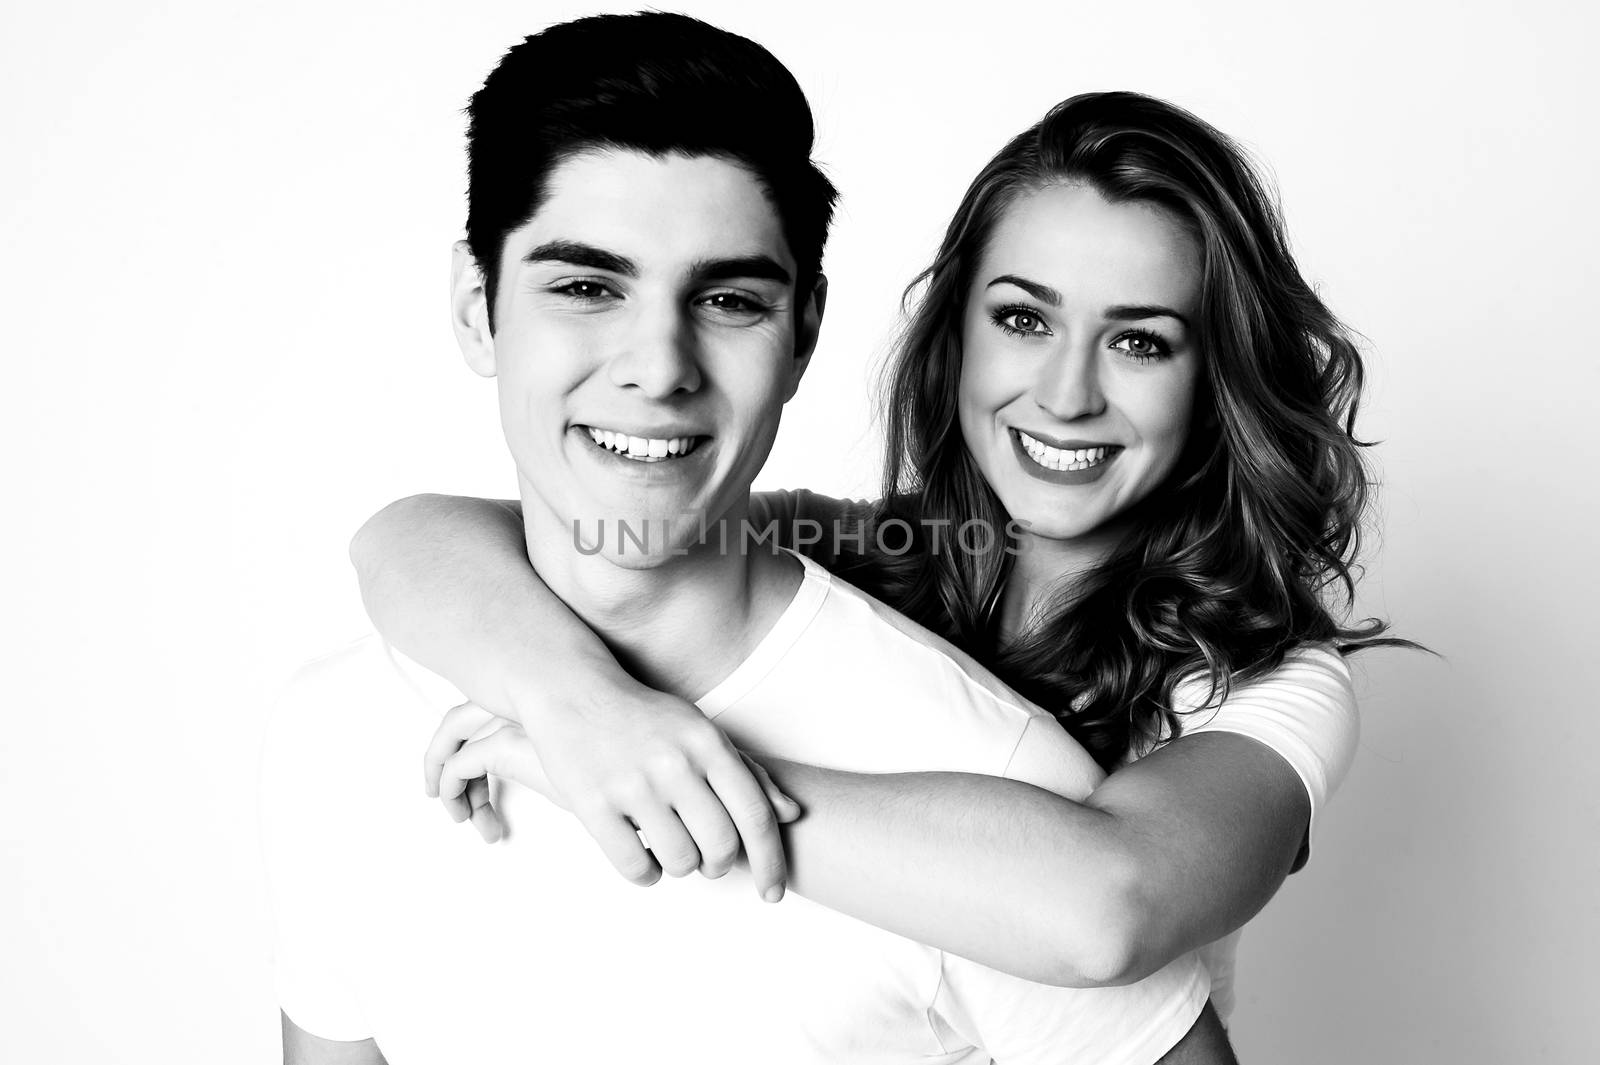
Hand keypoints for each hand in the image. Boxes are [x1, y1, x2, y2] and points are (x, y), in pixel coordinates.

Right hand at [423, 687, 801, 900]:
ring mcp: (632, 784)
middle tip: (708, 860)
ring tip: (671, 848)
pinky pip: (635, 866)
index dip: (772, 862)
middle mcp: (675, 763)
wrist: (574, 693)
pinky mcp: (593, 804)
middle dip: (719, 864)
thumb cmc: (648, 719)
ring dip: (681, 867)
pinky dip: (646, 874)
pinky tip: (643, 856)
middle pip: (721, 846)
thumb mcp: (702, 732)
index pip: (755, 816)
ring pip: (680, 861)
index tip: (774, 893)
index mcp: (708, 744)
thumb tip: (791, 813)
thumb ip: (749, 772)